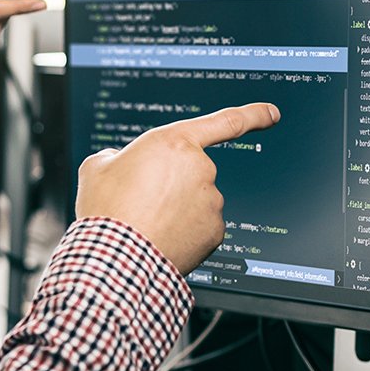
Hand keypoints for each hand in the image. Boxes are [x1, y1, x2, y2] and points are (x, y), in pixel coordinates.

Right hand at [75, 102, 279, 274]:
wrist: (117, 258)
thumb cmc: (107, 210)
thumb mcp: (97, 167)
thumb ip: (118, 156)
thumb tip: (124, 165)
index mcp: (174, 143)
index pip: (224, 122)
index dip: (252, 114)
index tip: (271, 113)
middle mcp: (200, 168)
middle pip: (193, 171)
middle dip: (174, 184)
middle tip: (142, 200)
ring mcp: (211, 201)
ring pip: (197, 200)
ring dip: (178, 208)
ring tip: (148, 222)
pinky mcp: (215, 231)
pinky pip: (202, 226)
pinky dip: (186, 231)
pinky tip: (162, 237)